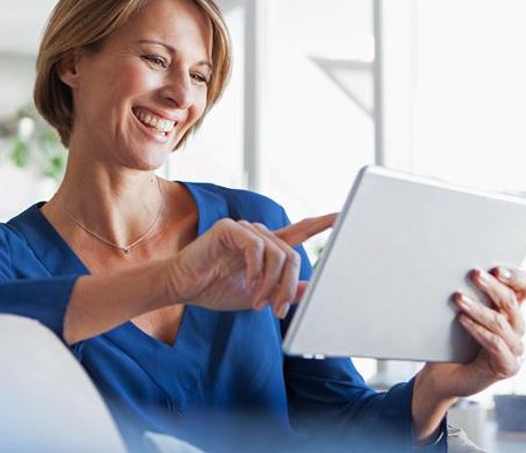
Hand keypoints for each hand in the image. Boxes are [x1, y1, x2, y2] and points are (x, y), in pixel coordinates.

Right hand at [164, 214, 335, 317]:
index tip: (342, 215)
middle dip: (288, 286)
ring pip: (276, 253)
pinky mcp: (229, 229)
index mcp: (267, 247)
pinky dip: (255, 270)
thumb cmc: (215, 289)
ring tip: (257, 302)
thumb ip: (283, 290)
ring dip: (270, 284)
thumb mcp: (256, 295)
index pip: (300, 231)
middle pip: (292, 255)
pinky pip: (255, 247)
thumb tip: (311, 290)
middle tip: (278, 310)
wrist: (183, 288)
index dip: (322, 223)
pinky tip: (248, 285)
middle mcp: (259, 234)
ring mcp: (244, 229)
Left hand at [411, 265, 525, 438]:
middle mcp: (517, 326)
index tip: (496, 268)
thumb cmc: (450, 339)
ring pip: (501, 322)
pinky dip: (478, 330)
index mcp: (510, 309)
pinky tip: (462, 320)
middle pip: (512, 301)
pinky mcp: (508, 366)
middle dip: (492, 286)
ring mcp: (515, 348)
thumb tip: (452, 267)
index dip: (515, 276)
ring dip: (478, 308)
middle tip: (473, 274)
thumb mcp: (459, 311)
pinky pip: (496, 344)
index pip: (525, 287)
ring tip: (458, 298)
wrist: (441, 374)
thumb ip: (466, 293)